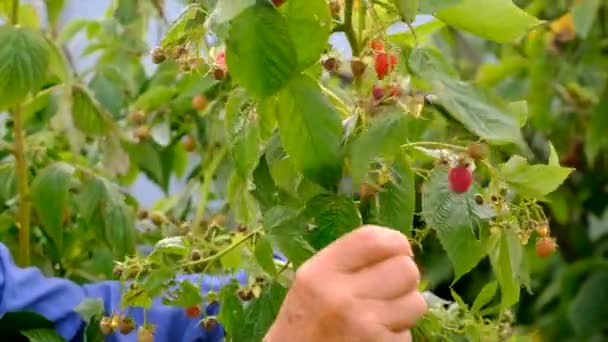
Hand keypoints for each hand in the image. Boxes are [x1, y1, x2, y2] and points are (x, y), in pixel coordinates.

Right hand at [264, 225, 426, 341]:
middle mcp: (340, 297)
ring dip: (404, 311)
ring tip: (379, 319)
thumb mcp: (312, 284)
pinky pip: (409, 334)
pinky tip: (374, 339)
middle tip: (387, 293)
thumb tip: (399, 250)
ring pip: (415, 302)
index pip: (374, 239)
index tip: (395, 255)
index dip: (396, 243)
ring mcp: (363, 326)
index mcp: (320, 273)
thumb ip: (348, 263)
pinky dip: (396, 337)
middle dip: (403, 282)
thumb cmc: (305, 324)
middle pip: (405, 269)